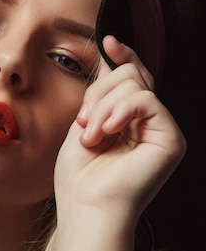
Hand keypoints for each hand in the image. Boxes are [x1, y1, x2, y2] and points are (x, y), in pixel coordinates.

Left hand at [54, 36, 186, 218]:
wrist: (86, 208)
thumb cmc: (79, 178)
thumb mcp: (84, 125)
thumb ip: (100, 94)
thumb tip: (108, 58)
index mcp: (129, 122)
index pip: (134, 79)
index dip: (124, 57)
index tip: (108, 41)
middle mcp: (150, 125)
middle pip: (131, 75)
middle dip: (99, 92)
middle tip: (83, 124)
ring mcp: (162, 131)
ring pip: (136, 84)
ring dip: (102, 107)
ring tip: (90, 137)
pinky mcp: (171, 139)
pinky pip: (146, 100)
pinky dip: (120, 110)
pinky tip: (107, 131)